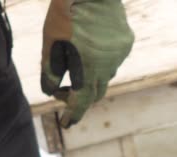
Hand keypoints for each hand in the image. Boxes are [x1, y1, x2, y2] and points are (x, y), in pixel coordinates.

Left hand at [41, 0, 133, 126]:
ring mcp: (119, 55)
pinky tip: (93, 44)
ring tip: (77, 65)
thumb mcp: (51, 42)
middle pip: (96, 93)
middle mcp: (107, 66)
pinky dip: (102, 58)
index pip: (80, 101)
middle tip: (68, 96)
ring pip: (106, 74)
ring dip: (92, 77)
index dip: (73, 114)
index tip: (67, 123)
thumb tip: (50, 91)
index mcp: (87, 69)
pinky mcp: (126, 43)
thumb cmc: (66, 14)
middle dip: (82, 98)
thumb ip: (50, 70)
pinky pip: (114, 58)